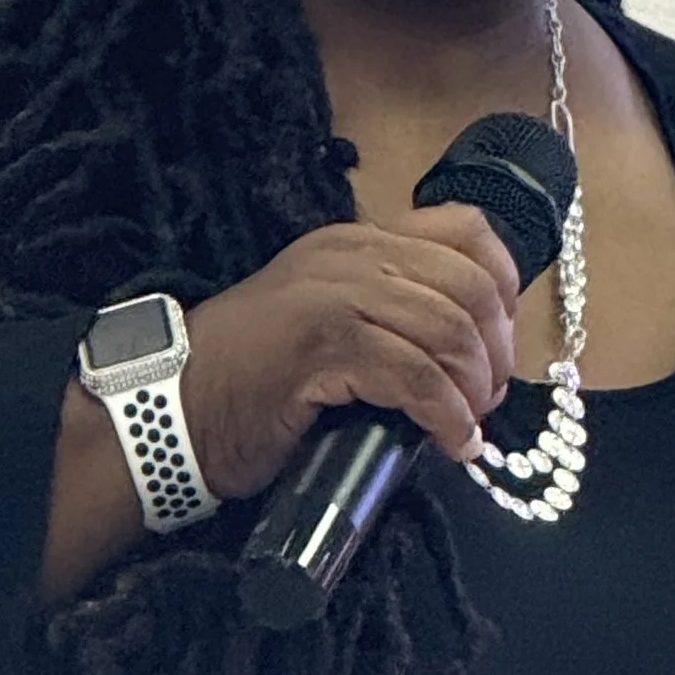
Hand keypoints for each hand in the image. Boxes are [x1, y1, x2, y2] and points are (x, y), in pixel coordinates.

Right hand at [180, 205, 521, 496]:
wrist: (169, 406)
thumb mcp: (324, 319)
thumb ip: (385, 312)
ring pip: (448, 331)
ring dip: (473, 390)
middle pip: (468, 285)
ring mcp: (334, 296)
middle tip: (487, 399)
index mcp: (355, 241)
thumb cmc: (247, 380)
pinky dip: (446, 417)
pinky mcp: (324, 345)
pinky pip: (416, 377)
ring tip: (467, 426)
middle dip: (495, 351)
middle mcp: (349, 256)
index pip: (465, 232)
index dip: (505, 287)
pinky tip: (449, 443)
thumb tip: (465, 352)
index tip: (500, 344)